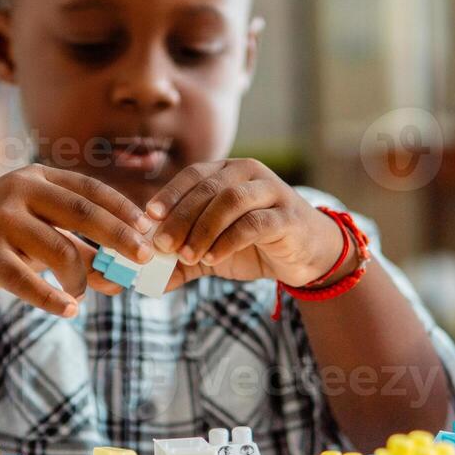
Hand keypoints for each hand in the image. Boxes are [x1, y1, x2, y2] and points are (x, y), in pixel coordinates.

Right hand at [0, 164, 153, 315]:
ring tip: (79, 296)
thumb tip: (123, 279)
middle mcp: (18, 191)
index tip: (150, 229)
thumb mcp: (41, 238)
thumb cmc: (1, 241)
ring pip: (60, 250)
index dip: (123, 208)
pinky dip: (52, 299)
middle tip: (143, 259)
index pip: (90, 189)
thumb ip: (81, 252)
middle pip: (83, 213)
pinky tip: (70, 311)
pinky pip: (27, 279)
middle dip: (119, 237)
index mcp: (36, 178)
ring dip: (80, 279)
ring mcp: (0, 219)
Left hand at [133, 159, 351, 289]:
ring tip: (188, 256)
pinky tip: (214, 258)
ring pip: (230, 200)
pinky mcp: (288, 215)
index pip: (193, 175)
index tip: (148, 218)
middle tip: (162, 246)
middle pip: (207, 189)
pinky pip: (254, 222)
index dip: (169, 194)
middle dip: (181, 218)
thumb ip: (183, 262)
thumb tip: (146, 282)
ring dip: (204, 229)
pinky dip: (229, 240)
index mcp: (228, 172)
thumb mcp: (213, 251)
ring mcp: (271, 191)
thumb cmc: (256, 245)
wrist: (307, 255)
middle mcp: (249, 173)